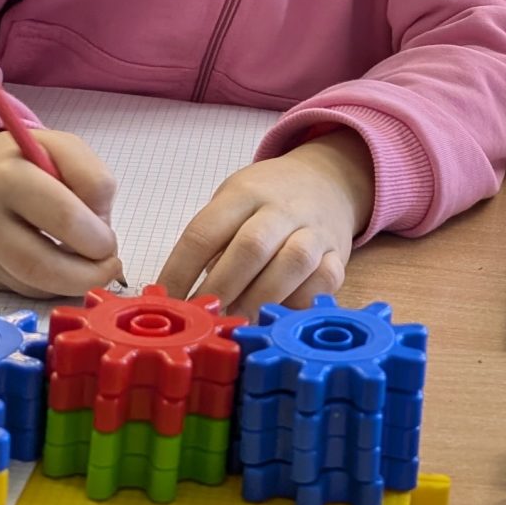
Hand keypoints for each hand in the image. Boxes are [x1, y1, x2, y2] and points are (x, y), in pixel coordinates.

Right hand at [0, 128, 120, 297]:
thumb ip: (93, 180)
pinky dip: (53, 286)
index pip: (64, 217)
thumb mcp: (63, 149)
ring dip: (74, 284)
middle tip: (109, 266)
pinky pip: (24, 290)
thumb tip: (101, 229)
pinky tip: (62, 267)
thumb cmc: (27, 162)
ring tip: (92, 269)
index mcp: (9, 176)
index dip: (98, 237)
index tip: (109, 239)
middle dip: (89, 274)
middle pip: (43, 265)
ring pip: (34, 285)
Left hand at [160, 132, 374, 316]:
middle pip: (251, 247)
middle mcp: (282, 208)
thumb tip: (183, 297)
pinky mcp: (339, 254)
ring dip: (261, 299)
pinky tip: (279, 316)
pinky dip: (302, 302)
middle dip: (222, 288)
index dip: (180, 270)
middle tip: (203, 320)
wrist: (327, 180)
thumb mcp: (233, 202)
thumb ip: (214, 241)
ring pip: (293, 262)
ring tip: (238, 324)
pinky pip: (325, 280)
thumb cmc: (265, 200)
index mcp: (244, 193)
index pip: (205, 232)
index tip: (165, 301)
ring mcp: (314, 230)